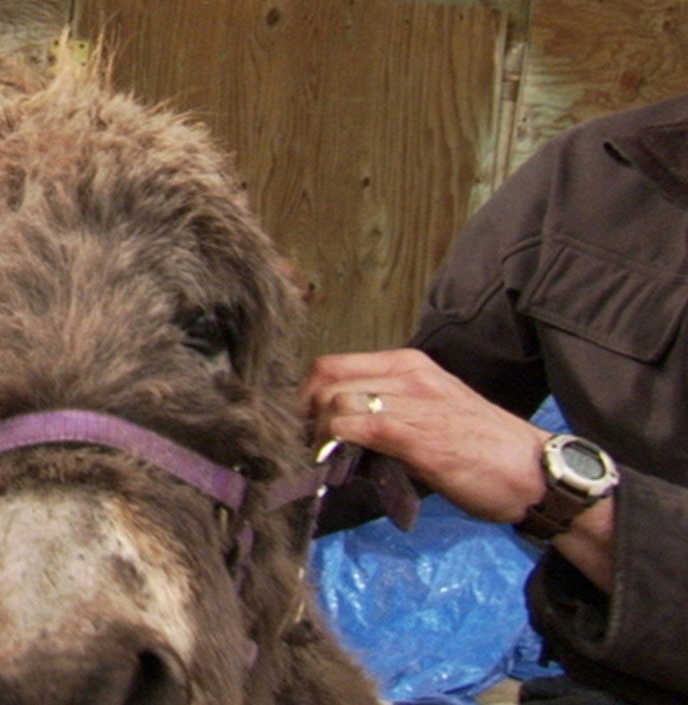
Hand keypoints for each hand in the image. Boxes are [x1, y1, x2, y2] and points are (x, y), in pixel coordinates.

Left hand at [298, 349, 546, 523]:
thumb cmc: (485, 449)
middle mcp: (408, 374)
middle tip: (303, 444)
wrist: (537, 473)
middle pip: (326, 379)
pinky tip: (334, 461)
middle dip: (304, 413)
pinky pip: (359, 426)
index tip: (301, 423)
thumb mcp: (430, 415)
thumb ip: (385, 414)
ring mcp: (414, 402)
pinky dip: (335, 443)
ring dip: (317, 432)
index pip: (333, 364)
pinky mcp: (419, 435)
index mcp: (408, 365)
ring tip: (319, 458)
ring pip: (337, 401)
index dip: (306, 394)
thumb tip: (339, 431)